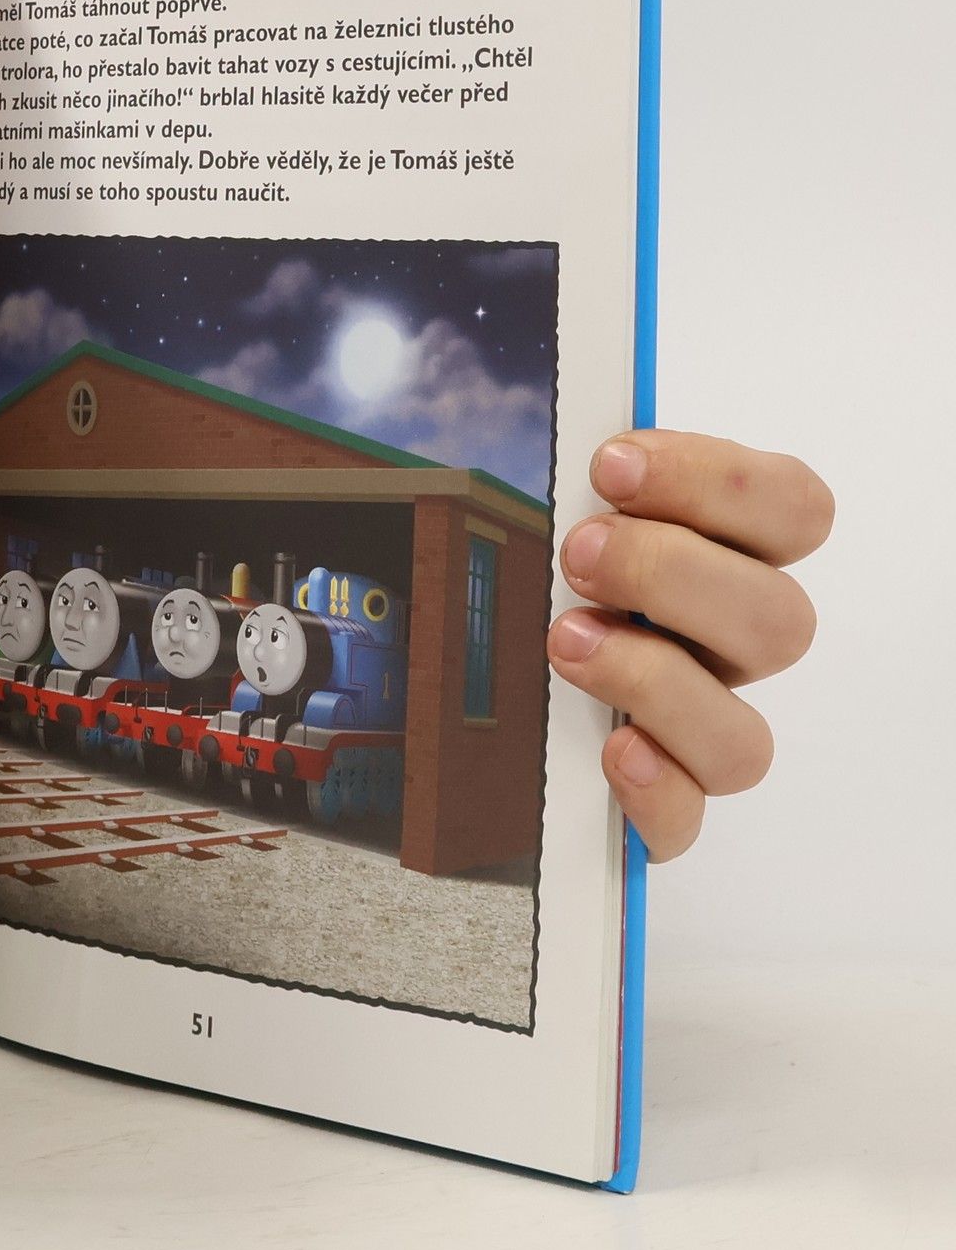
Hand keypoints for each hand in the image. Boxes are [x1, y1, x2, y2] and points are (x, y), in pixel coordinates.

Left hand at [546, 431, 831, 861]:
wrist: (456, 693)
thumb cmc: (516, 573)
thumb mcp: (529, 506)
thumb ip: (566, 473)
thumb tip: (568, 428)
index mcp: (723, 561)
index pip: (793, 511)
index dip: (716, 482)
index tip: (610, 465)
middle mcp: (724, 650)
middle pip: (779, 621)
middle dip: (674, 575)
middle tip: (579, 555)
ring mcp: (696, 732)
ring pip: (743, 735)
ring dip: (656, 680)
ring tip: (566, 642)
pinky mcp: (653, 806)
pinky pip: (687, 822)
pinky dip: (656, 791)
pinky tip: (610, 753)